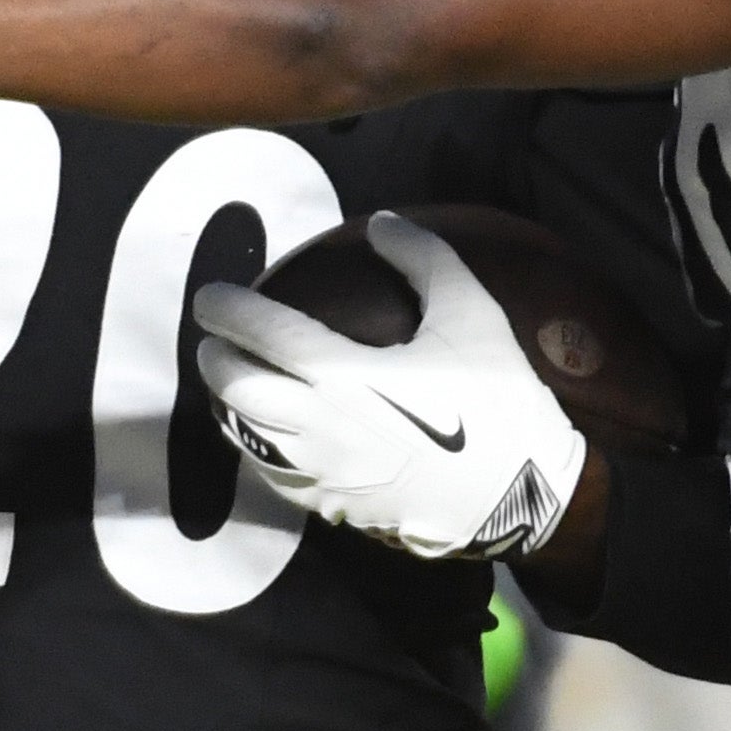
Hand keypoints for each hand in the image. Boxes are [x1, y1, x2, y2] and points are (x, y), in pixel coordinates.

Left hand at [191, 210, 588, 560]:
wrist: (521, 494)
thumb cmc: (496, 399)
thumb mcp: (471, 314)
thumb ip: (423, 259)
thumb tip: (382, 221)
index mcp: (346, 376)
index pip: (265, 335)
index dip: (229, 311)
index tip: (209, 298)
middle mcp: (320, 427)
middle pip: (238, 390)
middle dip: (215, 361)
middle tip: (214, 341)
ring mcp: (322, 474)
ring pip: (246, 438)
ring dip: (228, 405)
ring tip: (230, 383)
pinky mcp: (334, 508)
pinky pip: (273, 476)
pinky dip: (254, 448)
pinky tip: (264, 435)